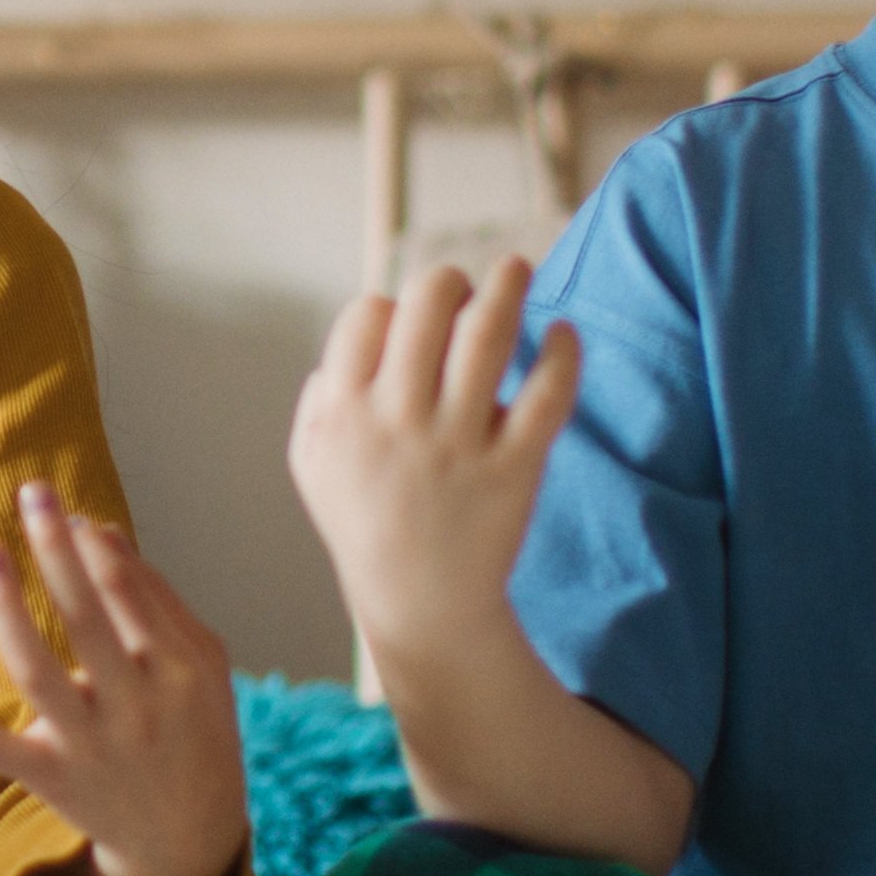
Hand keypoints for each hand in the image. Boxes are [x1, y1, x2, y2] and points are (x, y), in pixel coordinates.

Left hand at [0, 484, 247, 875]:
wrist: (188, 840)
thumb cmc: (192, 729)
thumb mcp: (200, 664)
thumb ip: (155, 596)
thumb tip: (97, 528)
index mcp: (179, 672)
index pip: (129, 591)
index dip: (93, 545)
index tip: (66, 513)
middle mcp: (134, 708)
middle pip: (86, 618)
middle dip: (57, 550)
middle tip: (30, 493)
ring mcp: (89, 747)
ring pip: (36, 674)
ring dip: (6, 610)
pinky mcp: (50, 780)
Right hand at [284, 257, 578, 682]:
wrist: (421, 605)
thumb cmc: (365, 525)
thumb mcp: (313, 462)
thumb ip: (320, 394)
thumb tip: (361, 331)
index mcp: (344, 412)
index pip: (369, 314)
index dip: (393, 306)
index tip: (410, 324)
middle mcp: (399, 420)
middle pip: (427, 304)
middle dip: (450, 281)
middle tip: (466, 290)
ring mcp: (459, 442)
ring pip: (489, 334)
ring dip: (508, 287)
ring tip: (518, 270)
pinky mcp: (515, 467)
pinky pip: (546, 393)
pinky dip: (562, 353)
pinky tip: (562, 335)